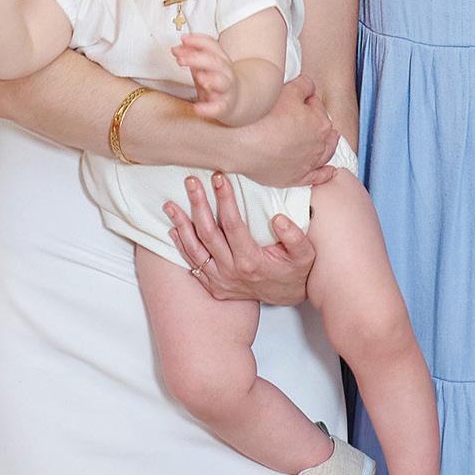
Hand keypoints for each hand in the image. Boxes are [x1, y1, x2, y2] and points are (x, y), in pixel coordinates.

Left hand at [163, 170, 315, 305]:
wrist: (288, 297)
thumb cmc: (295, 271)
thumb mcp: (305, 255)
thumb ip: (294, 237)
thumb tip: (278, 219)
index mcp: (251, 261)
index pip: (232, 224)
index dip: (224, 199)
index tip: (218, 177)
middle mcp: (231, 272)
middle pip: (208, 233)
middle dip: (198, 203)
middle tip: (191, 181)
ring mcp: (220, 280)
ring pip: (194, 250)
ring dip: (180, 225)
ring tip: (169, 205)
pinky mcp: (214, 286)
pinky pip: (193, 264)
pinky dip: (181, 246)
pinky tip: (173, 229)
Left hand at [173, 33, 236, 119]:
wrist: (237, 100)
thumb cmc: (216, 80)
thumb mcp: (204, 66)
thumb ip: (191, 56)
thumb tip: (176, 49)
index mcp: (220, 59)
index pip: (212, 45)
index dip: (198, 41)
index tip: (183, 39)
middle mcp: (225, 72)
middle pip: (215, 62)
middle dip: (197, 58)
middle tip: (180, 59)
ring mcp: (226, 89)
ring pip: (222, 82)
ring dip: (211, 78)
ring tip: (199, 77)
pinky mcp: (224, 106)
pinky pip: (218, 107)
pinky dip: (208, 108)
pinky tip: (197, 108)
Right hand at [222, 74, 337, 187]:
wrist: (241, 144)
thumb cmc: (263, 118)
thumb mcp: (287, 90)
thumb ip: (304, 85)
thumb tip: (309, 86)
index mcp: (320, 122)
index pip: (316, 105)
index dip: (305, 99)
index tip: (295, 100)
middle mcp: (318, 145)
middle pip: (323, 130)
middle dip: (316, 121)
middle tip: (304, 116)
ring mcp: (308, 163)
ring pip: (325, 153)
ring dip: (328, 146)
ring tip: (329, 141)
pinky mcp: (296, 178)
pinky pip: (318, 177)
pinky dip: (325, 173)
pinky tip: (330, 171)